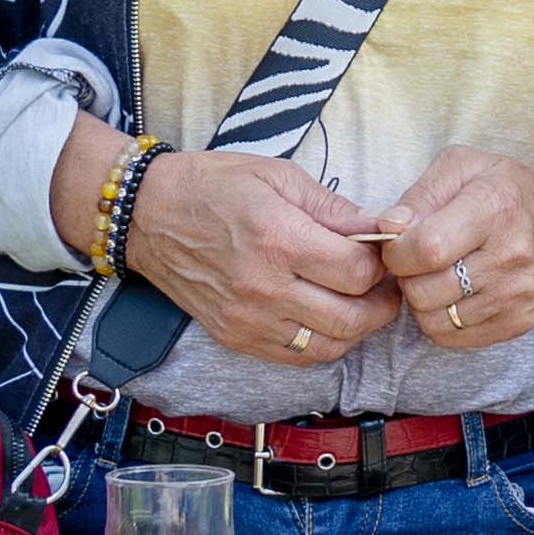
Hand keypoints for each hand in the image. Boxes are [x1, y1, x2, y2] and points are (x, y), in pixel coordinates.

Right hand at [121, 147, 399, 362]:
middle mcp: (263, 287)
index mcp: (278, 239)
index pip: (357, 272)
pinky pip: (296, 357)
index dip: (380, 263)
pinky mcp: (234, 337)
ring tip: (360, 302)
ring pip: (328, 346)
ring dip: (357, 328)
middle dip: (382, 303)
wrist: (147, 215)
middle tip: (386, 285)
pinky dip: (322, 343)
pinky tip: (325, 317)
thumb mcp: (279, 177)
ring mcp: (247, 319)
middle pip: (351, 318)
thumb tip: (381, 227)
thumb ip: (333, 208)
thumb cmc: (214, 186)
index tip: (380, 252)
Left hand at [374, 146, 533, 353]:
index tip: (398, 242)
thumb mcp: (461, 167)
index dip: (397, 250)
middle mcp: (512, 256)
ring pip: (433, 319)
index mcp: (496, 208)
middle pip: (424, 290)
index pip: (428, 248)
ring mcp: (517, 294)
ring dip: (422, 299)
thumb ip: (418, 194)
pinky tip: (453, 292)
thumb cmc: (503, 189)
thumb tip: (388, 227)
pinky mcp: (517, 321)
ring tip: (437, 273)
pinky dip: (440, 318)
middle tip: (418, 258)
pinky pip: (451, 336)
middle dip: (407, 275)